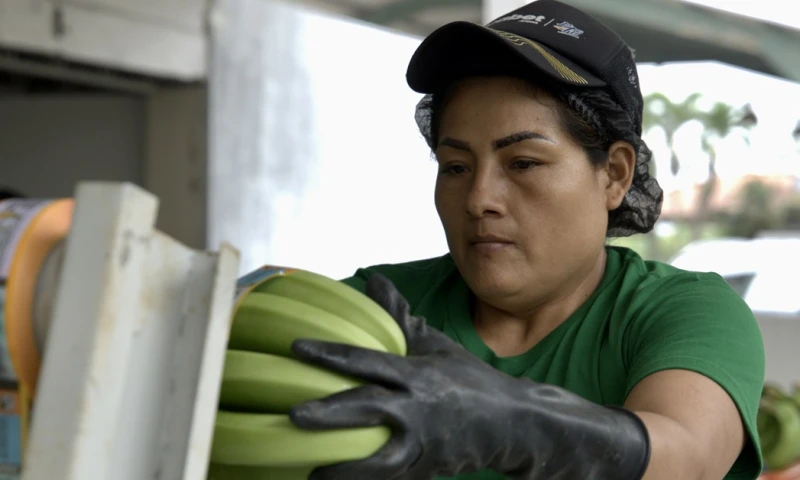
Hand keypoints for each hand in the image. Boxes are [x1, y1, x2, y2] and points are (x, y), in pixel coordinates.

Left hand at [289, 274, 650, 479]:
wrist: (515, 423)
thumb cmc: (470, 381)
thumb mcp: (437, 347)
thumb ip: (400, 319)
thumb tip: (374, 280)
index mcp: (418, 374)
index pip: (368, 360)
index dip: (332, 354)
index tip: (298, 348)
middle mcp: (419, 408)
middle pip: (369, 410)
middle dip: (331, 414)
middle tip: (294, 415)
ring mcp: (424, 443)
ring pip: (379, 460)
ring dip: (343, 467)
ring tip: (310, 472)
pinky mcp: (427, 469)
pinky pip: (392, 479)